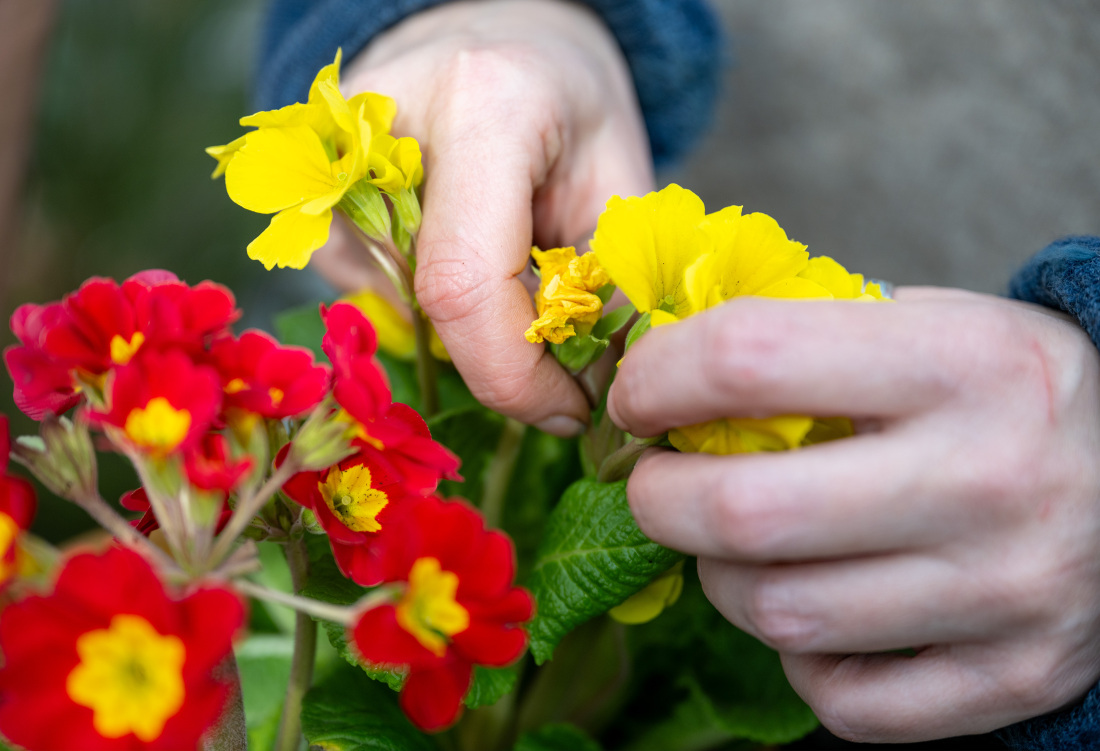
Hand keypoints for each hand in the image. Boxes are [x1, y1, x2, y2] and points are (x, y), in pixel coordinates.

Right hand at [319, 0, 653, 433]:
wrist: (494, 35)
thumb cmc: (567, 103)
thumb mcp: (618, 183)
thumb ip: (607, 287)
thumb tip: (592, 394)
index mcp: (480, 108)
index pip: (464, 284)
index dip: (515, 375)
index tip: (569, 407)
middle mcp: (377, 128)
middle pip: (427, 306)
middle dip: (501, 362)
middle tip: (558, 354)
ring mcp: (325, 162)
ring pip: (398, 308)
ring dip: (469, 330)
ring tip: (513, 266)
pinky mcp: (305, 197)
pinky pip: (374, 292)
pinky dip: (432, 305)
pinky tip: (464, 250)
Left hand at [607, 287, 1099, 741]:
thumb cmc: (1010, 388)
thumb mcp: (931, 321)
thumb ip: (805, 334)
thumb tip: (665, 363)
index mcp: (960, 363)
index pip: (750, 360)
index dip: (659, 378)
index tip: (639, 397)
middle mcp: (987, 480)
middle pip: (747, 512)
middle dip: (660, 500)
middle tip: (654, 485)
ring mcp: (1006, 592)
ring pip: (783, 614)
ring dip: (723, 578)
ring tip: (737, 546)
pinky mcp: (1015, 675)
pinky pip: (845, 699)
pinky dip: (801, 658)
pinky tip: (815, 611)